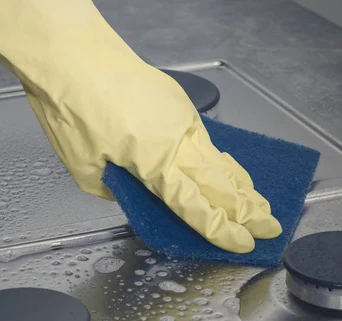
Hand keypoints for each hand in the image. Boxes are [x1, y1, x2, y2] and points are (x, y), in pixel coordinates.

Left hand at [0, 0, 281, 252]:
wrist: (74, 56)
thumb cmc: (71, 110)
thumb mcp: (84, 168)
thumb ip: (116, 187)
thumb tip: (132, 188)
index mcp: (156, 163)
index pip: (197, 206)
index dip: (222, 229)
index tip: (241, 244)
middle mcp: (178, 142)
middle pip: (221, 184)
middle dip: (248, 211)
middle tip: (269, 228)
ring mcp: (182, 119)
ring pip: (220, 160)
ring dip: (242, 186)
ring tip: (261, 205)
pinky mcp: (178, 103)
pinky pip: (207, 140)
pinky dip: (222, 161)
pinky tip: (226, 171)